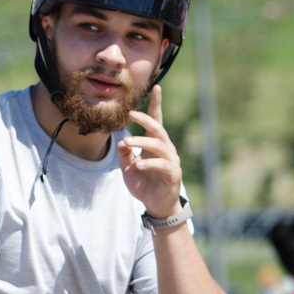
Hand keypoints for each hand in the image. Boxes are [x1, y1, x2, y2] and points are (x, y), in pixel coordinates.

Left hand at [118, 87, 185, 218]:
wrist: (156, 206)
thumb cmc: (144, 184)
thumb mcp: (128, 168)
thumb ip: (124, 154)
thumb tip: (120, 140)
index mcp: (155, 144)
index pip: (157, 121)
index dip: (156, 104)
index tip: (156, 87)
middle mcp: (166, 149)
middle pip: (157, 129)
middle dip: (145, 120)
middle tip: (130, 114)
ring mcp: (171, 161)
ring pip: (158, 145)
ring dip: (141, 142)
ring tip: (127, 142)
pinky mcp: (173, 174)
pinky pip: (163, 165)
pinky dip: (149, 164)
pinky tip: (138, 165)